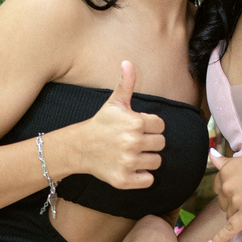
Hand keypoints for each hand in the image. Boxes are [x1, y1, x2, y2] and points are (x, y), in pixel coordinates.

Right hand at [77, 61, 165, 189]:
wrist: (80, 147)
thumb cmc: (102, 123)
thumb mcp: (114, 102)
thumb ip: (126, 83)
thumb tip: (127, 62)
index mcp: (135, 122)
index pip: (161, 126)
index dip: (151, 126)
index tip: (137, 127)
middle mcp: (133, 142)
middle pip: (161, 145)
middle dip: (150, 143)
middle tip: (134, 141)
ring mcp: (128, 162)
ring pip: (156, 162)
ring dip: (147, 159)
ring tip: (132, 153)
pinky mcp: (124, 179)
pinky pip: (148, 180)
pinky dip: (142, 176)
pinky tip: (130, 167)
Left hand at [205, 148, 241, 241]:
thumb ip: (227, 163)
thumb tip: (211, 156)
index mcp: (226, 172)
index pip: (218, 187)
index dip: (229, 190)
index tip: (241, 189)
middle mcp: (226, 186)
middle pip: (223, 202)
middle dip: (234, 202)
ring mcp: (235, 201)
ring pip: (230, 215)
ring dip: (240, 213)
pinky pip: (229, 229)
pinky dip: (218, 239)